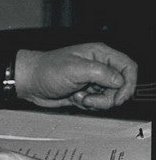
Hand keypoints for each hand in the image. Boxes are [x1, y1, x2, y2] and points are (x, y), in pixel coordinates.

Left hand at [15, 43, 136, 109]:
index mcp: (99, 54)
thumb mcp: (75, 69)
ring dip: (96, 102)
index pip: (128, 67)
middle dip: (108, 97)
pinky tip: (75, 98)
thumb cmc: (47, 70)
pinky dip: (88, 105)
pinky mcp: (87, 92)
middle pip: (122, 86)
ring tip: (79, 96)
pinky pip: (99, 104)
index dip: (128, 83)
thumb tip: (120, 81)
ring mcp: (93, 80)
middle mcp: (99, 66)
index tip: (119, 97)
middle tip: (90, 98)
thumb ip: (101, 73)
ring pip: (111, 97)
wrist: (30, 82)